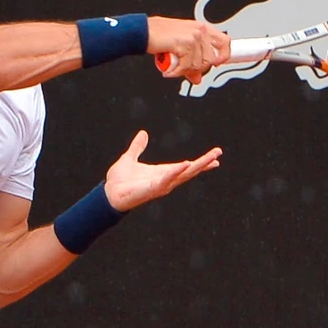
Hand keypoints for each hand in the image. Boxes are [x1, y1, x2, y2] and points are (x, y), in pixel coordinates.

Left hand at [103, 131, 222, 212]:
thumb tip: (143, 133)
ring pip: (183, 176)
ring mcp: (160, 185)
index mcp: (163, 172)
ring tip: (211, 159)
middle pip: (190, 171)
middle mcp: (165, 180)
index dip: (201, 163)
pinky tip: (186, 165)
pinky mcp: (152, 189)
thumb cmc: (119, 180)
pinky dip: (176, 172)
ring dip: (198, 167)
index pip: (186, 167)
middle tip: (219, 154)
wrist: (108, 193)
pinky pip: (167, 180)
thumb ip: (137, 147)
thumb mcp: (129, 159)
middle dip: (205, 163)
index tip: (216, 158)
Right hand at [148, 17, 229, 82]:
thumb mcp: (178, 47)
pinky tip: (168, 71)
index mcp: (200, 28)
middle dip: (196, 69)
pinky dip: (176, 72)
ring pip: (198, 65)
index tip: (216, 64)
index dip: (223, 56)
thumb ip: (191, 60)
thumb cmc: (157, 36)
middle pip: (210, 59)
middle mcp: (199, 30)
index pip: (224, 42)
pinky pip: (186, 66)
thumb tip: (196, 77)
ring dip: (183, 71)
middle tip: (183, 70)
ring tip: (172, 69)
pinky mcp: (185, 44)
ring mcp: (193, 36)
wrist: (142, 32)